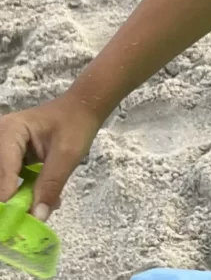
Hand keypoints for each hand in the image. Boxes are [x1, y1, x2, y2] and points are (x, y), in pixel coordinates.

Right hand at [0, 94, 103, 219]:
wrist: (83, 108)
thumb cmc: (76, 124)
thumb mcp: (68, 155)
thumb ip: (51, 185)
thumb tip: (37, 217)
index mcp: (10, 131)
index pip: (3, 171)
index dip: (7, 198)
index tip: (15, 222)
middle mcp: (0, 138)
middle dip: (8, 201)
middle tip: (19, 222)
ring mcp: (2, 148)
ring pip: (2, 181)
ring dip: (14, 199)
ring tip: (29, 213)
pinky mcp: (7, 158)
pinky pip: (8, 179)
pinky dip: (19, 193)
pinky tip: (34, 202)